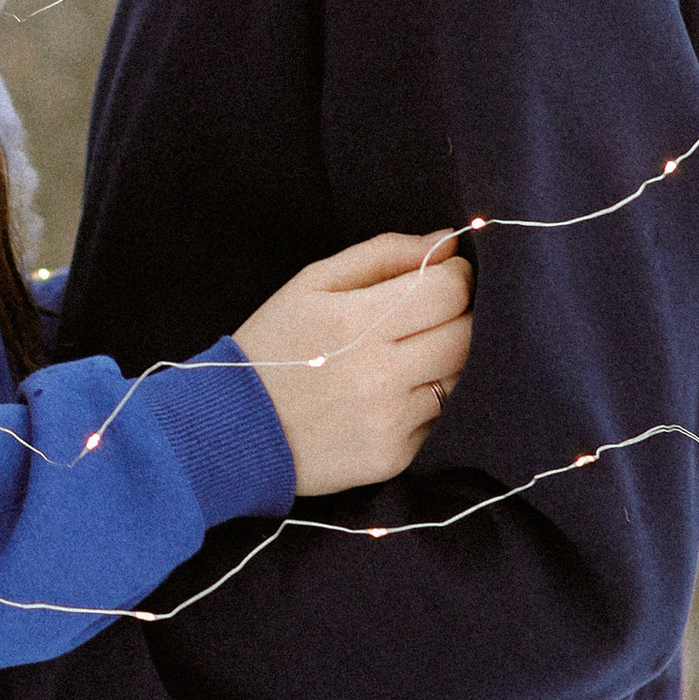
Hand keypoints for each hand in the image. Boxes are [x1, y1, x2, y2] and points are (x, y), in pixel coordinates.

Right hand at [233, 231, 474, 499]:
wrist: (232, 429)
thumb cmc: (274, 344)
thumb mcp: (312, 283)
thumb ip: (382, 254)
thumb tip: (446, 241)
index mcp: (357, 322)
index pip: (449, 290)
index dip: (455, 275)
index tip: (441, 274)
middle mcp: (380, 374)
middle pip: (466, 335)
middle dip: (459, 316)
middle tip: (428, 315)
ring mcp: (390, 421)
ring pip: (459, 378)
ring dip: (444, 361)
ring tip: (404, 356)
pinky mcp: (393, 457)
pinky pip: (439, 420)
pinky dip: (426, 403)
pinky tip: (390, 396)